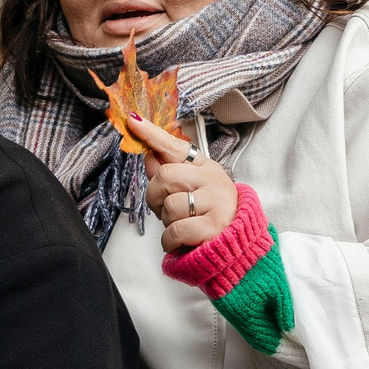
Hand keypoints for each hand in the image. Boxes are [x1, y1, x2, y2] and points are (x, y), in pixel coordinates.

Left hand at [139, 122, 237, 255]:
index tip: (133, 121)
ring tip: (183, 225)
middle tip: (167, 210)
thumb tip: (148, 155)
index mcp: (206, 168)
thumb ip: (169, 174)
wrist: (235, 248)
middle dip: (155, 198)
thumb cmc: (209, 217)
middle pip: (164, 176)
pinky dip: (170, 241)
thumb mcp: (191, 191)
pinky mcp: (213, 226)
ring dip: (167, 223)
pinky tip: (182, 241)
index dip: (152, 134)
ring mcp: (215, 202)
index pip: (175, 147)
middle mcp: (212, 180)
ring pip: (168, 206)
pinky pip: (174, 230)